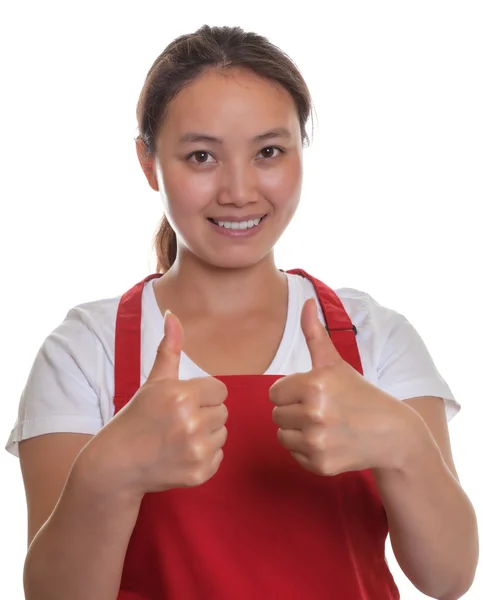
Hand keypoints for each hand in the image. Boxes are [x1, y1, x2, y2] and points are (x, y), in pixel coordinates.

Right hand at [88, 310, 227, 496]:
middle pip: (223, 411)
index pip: (220, 389)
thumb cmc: (136, 418)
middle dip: (205, 414)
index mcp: (181, 395)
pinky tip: (181, 454)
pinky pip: (219, 456)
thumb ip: (169, 348)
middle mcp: (191, 422)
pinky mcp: (199, 473)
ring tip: (180, 437)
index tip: (183, 403)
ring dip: (207, 435)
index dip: (202, 395)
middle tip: (179, 421)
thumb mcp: (153, 382)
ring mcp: (195, 450)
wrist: (118, 464)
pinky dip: (205, 456)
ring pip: (223, 434)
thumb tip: (172, 314)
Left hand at [269, 298, 417, 476]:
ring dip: (297, 432)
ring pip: (282, 435)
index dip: (292, 392)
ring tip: (325, 426)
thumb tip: (306, 302)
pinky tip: (330, 443)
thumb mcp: (336, 363)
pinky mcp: (320, 464)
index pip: (274, 393)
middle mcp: (313, 413)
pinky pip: (294, 455)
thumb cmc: (360, 394)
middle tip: (322, 411)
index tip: (314, 394)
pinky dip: (307, 451)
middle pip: (276, 414)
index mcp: (314, 384)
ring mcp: (317, 441)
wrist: (392, 434)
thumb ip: (315, 334)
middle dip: (294, 411)